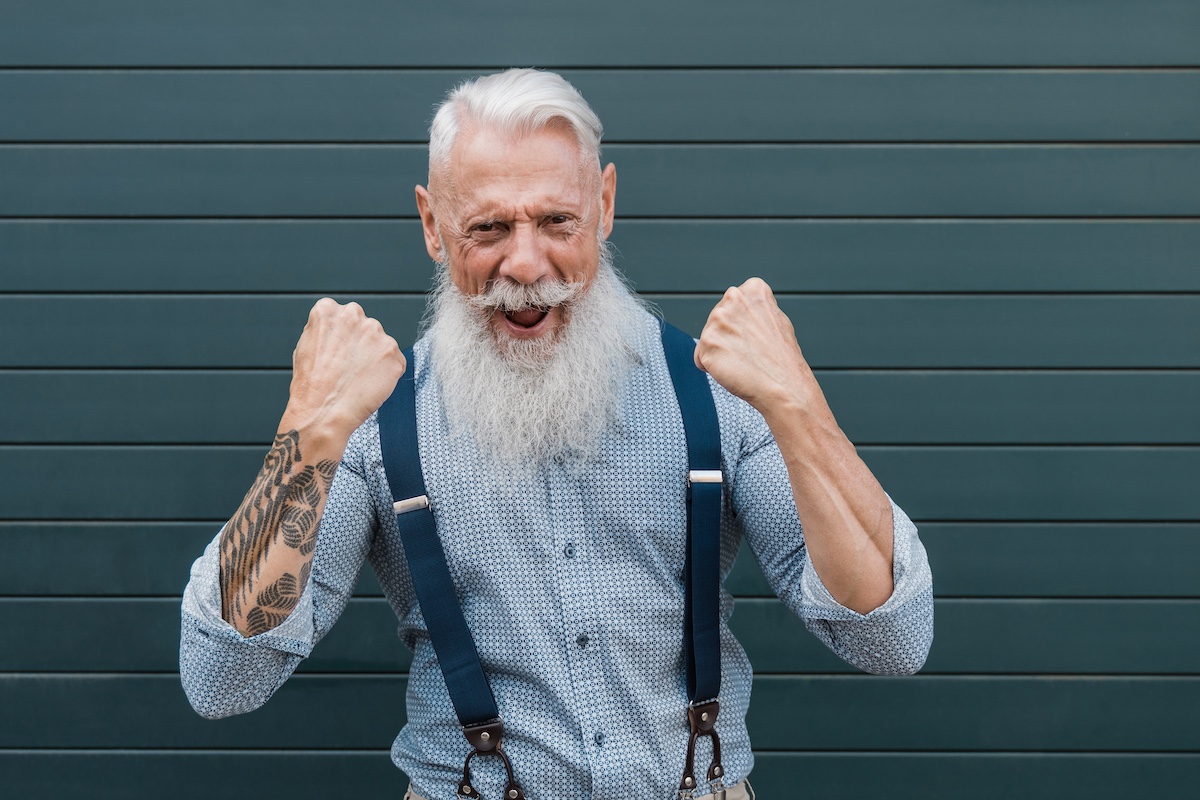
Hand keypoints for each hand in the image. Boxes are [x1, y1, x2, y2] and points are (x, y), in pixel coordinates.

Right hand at [282, 298, 406, 439]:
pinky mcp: (393, 353)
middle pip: (365, 327)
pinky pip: (395, 362)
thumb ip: (325, 330)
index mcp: (328, 309)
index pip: (344, 316)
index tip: (338, 353)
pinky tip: (370, 384)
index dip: (342, 338)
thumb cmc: (310, 385)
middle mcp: (353, 314)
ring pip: (381, 344)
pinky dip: (387, 373)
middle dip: (361, 345)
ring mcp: (376, 333)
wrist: (322, 412)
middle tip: (348, 368)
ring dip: (375, 358)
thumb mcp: (305, 345)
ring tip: (357, 378)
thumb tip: (338, 330)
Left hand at [693, 278, 815, 415]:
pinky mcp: (706, 343)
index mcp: (752, 289)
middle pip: (716, 321)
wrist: (785, 386)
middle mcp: (733, 298)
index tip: (757, 338)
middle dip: (728, 339)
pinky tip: (734, 370)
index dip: (742, 327)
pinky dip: (713, 368)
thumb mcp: (776, 319)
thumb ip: (755, 308)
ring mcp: (718, 320)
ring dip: (720, 353)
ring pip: (708, 340)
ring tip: (744, 361)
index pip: (731, 306)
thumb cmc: (783, 359)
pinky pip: (700, 359)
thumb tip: (738, 309)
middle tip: (751, 352)